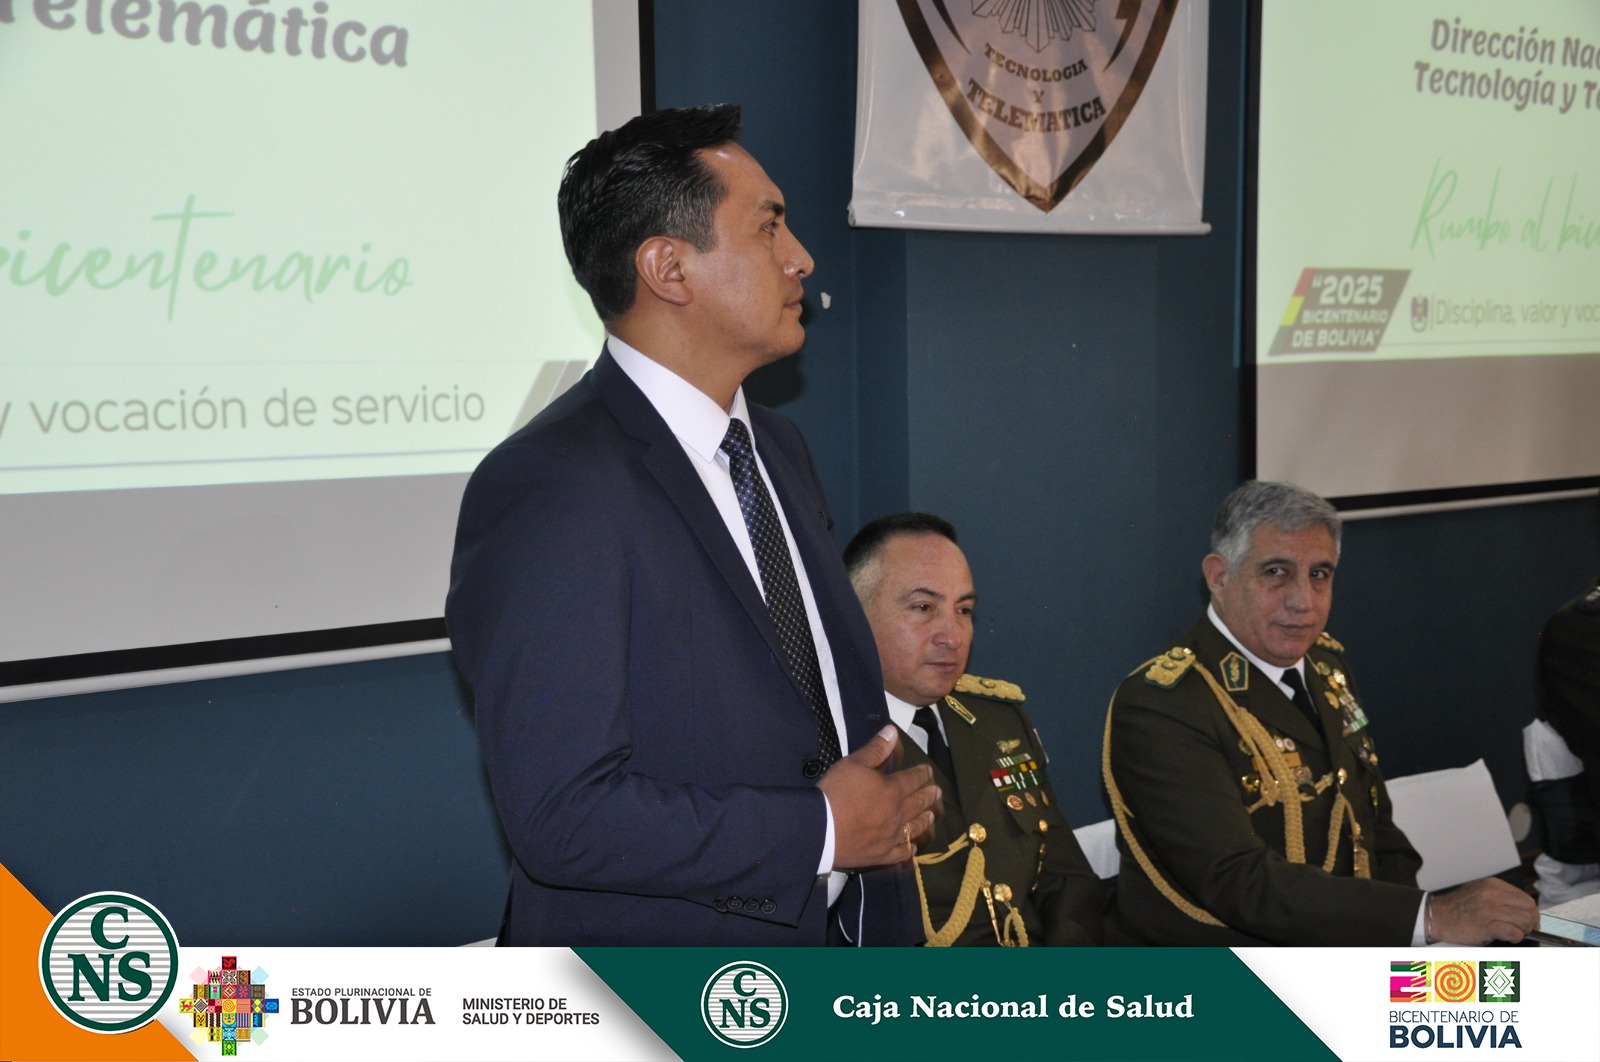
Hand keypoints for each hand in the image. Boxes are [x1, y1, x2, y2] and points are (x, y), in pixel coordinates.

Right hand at [819, 725, 939, 868]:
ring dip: (924, 819)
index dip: (922, 773)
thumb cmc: (837, 792)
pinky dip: (911, 849)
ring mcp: (892, 836)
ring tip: (932, 815)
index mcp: (893, 790)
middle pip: (918, 803)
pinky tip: (914, 847)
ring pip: (915, 827)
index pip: (913, 779)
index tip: (928, 771)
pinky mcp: (882, 855)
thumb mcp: (853, 763)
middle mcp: (898, 814)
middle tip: (938, 792)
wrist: (821, 830)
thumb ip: (876, 748)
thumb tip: (893, 731)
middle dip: (929, 795)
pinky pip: (902, 852)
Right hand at [1426, 878, 1539, 943]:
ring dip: (1523, 930)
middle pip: (1529, 909)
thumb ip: (1500, 897)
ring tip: (1513, 933)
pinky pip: (1514, 932)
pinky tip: (1507, 937)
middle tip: (1525, 929)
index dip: (1531, 913)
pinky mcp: (1486, 925)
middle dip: (1531, 922)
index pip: (1526, 899)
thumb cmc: (1457, 908)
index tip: (1528, 921)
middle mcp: (1493, 894)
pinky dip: (1515, 937)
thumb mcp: (1479, 893)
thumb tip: (1523, 909)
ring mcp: (1490, 909)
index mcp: (1493, 885)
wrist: (1436, 917)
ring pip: (1525, 921)